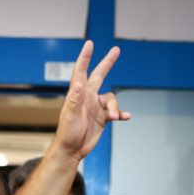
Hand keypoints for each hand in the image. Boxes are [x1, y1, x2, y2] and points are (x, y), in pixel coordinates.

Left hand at [53, 41, 130, 160]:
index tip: (90, 44)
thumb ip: (74, 100)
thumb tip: (78, 84)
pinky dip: (122, 113)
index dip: (85, 57)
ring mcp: (96, 107)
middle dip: (107, 63)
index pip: (81, 71)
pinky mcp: (103, 117)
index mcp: (78, 94)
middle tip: (116, 50)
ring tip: (113, 116)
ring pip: (112, 98)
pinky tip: (126, 117)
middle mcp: (88, 97)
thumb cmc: (67, 134)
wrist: (72, 150)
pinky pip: (116, 112)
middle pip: (99, 75)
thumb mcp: (70, 116)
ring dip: (115, 106)